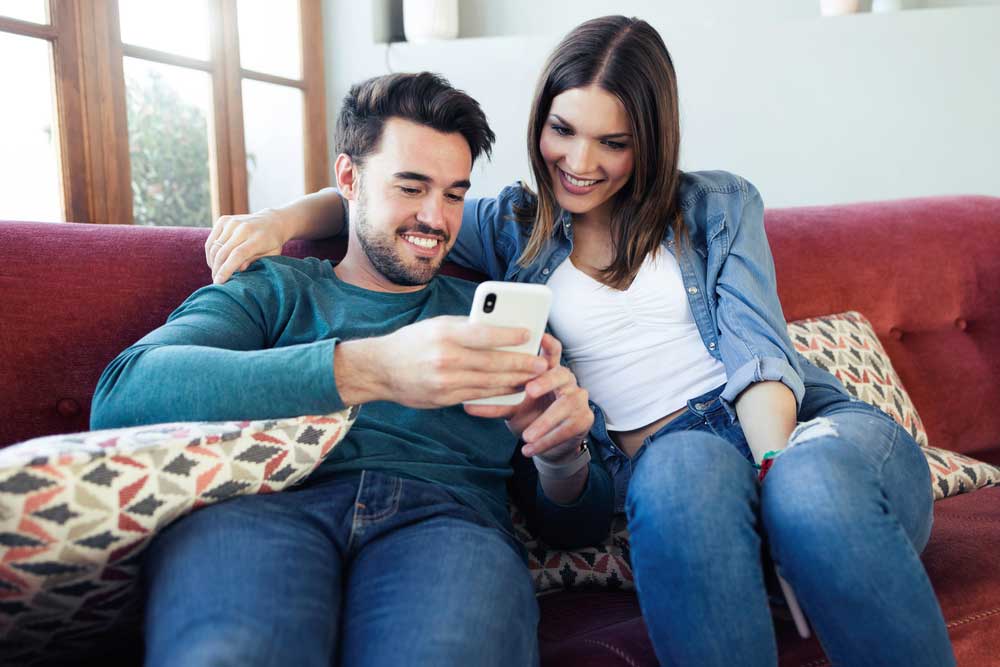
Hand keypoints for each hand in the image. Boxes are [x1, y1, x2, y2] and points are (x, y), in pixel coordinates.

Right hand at [205, 209, 290, 283]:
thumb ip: (255, 262)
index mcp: (258, 238)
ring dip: (212, 263)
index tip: (218, 282)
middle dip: (217, 269)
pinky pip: (211, 241)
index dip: (226, 270)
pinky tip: (215, 262)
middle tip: (216, 281)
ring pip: (214, 247)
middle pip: (223, 252)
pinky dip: (210, 254)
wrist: (272, 220)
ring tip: (216, 272)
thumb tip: (239, 268)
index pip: (238, 255)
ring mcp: (232, 222)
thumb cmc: (272, 243)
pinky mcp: (224, 220)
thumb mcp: (271, 255)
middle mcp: (243, 228)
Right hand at [337, 316, 549, 408]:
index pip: (484, 334)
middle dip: (521, 363)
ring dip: (514, 381)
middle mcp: (445, 359)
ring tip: (533, 377)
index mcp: (444, 334)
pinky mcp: (444, 399)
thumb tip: (499, 328)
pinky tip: (512, 389)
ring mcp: (445, 382)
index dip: (509, 335)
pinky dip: (497, 393)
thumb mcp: (436, 325)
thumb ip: (465, 327)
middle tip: (541, 363)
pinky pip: (477, 396)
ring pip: (488, 382)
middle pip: (492, 362)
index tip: (529, 334)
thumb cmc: (412, 341)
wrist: (380, 369)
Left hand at [465, 334, 591, 459]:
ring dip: (544, 422)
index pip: (552, 352)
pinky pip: (567, 428)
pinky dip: (547, 441)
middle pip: (560, 374)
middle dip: (545, 382)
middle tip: (529, 391)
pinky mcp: (584, 419)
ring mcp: (578, 398)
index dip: (549, 344)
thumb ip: (496, 402)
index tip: (541, 337)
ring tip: (527, 436)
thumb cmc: (528, 416)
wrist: (545, 444)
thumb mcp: (511, 407)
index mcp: (549, 371)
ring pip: (564, 406)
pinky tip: (530, 449)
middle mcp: (566, 380)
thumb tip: (466, 404)